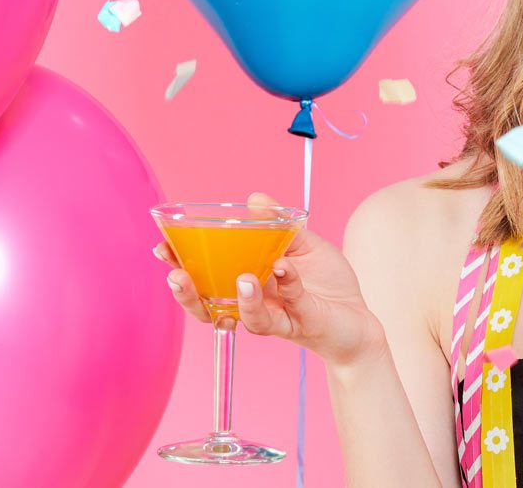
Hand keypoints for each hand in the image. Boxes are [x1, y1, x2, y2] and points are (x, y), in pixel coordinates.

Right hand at [158, 192, 385, 367]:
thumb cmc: (327, 284)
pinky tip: (282, 269)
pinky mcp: (299, 324)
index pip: (204, 275)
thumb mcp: (304, 245)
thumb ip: (279, 225)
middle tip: (177, 275)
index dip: (180, 263)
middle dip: (188, 292)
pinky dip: (286, 285)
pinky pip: (287, 307)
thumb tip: (255, 198)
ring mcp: (275, 316)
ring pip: (244, 316)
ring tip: (241, 279)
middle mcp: (253, 303)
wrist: (360, 319)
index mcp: (246, 280)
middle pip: (208, 304)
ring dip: (239, 299)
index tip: (162, 247)